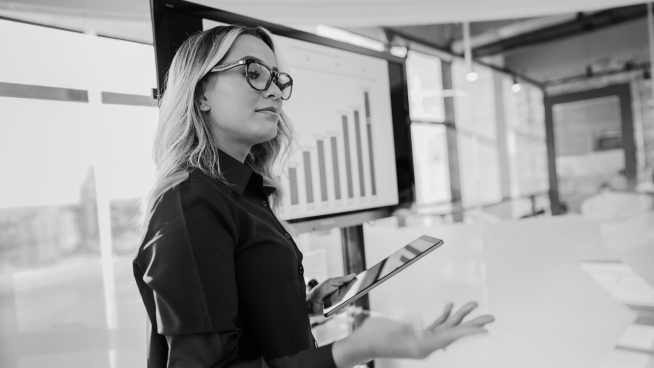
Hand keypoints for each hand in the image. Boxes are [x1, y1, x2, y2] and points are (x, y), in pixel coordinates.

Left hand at [306, 273, 356, 316]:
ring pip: (350, 302)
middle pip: (354, 293)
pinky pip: (343, 309)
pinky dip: (340, 308)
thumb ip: (341, 279)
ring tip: (343, 299)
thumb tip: (353, 275)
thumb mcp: (329, 282)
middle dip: (358, 291)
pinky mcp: (339, 310)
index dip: (360, 281)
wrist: (310, 303)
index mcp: (343, 285)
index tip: (367, 279)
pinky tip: (335, 307)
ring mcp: (342, 302)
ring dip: (347, 301)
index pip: (354, 283)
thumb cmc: (320, 290)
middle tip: (359, 289)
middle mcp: (344, 294)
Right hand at [332, 301, 493, 366]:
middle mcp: (426, 344)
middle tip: (491, 317)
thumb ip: (407, 326)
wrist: (362, 343)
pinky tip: (450, 306)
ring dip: (459, 315)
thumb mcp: (391, 331)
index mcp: (422, 345)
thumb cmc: (374, 338)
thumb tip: (421, 323)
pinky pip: (436, 325)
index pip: (450, 336)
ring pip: (447, 326)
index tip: (485, 329)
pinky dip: (444, 315)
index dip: (468, 332)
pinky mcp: (416, 334)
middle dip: (472, 323)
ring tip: (473, 304)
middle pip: (454, 332)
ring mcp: (422, 339)